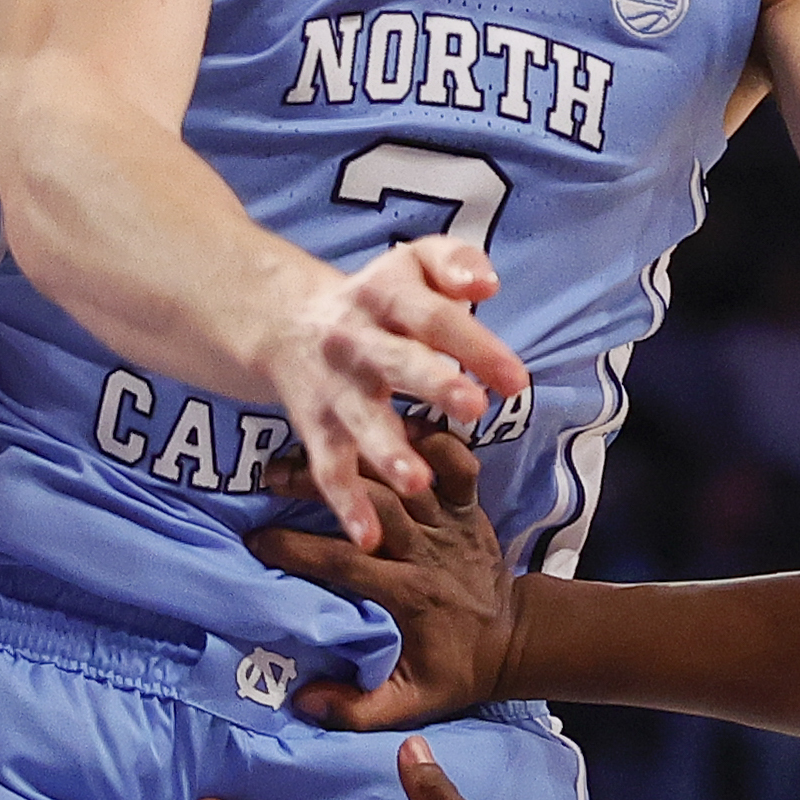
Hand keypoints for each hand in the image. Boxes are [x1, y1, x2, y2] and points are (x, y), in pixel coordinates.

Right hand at [249, 430, 520, 729]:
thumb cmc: (455, 669)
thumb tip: (303, 701)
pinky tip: (394, 419)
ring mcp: (453, 523)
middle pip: (374, 504)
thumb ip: (358, 709)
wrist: (516, 641)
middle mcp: (430, 551)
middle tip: (270, 476)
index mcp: (411, 594)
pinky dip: (434, 438)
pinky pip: (459, 462)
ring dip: (358, 455)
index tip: (256, 540)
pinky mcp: (470, 505)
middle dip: (318, 484)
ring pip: (406, 476)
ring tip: (315, 442)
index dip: (296, 549)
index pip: (345, 563)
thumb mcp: (412, 702)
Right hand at [254, 235, 526, 547]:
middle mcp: (356, 341)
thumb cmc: (376, 298)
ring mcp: (335, 388)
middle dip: (431, 382)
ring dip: (386, 451)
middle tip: (472, 407)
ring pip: (359, 421)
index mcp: (385, 297)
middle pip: (396, 361)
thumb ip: (453, 262)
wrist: (284, 320)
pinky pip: (328, 467)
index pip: (434, 317)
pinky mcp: (315, 427)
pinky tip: (369, 537)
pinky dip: (345, 504)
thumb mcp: (410, 264)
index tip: (515, 380)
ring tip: (416, 483)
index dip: (474, 344)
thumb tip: (486, 284)